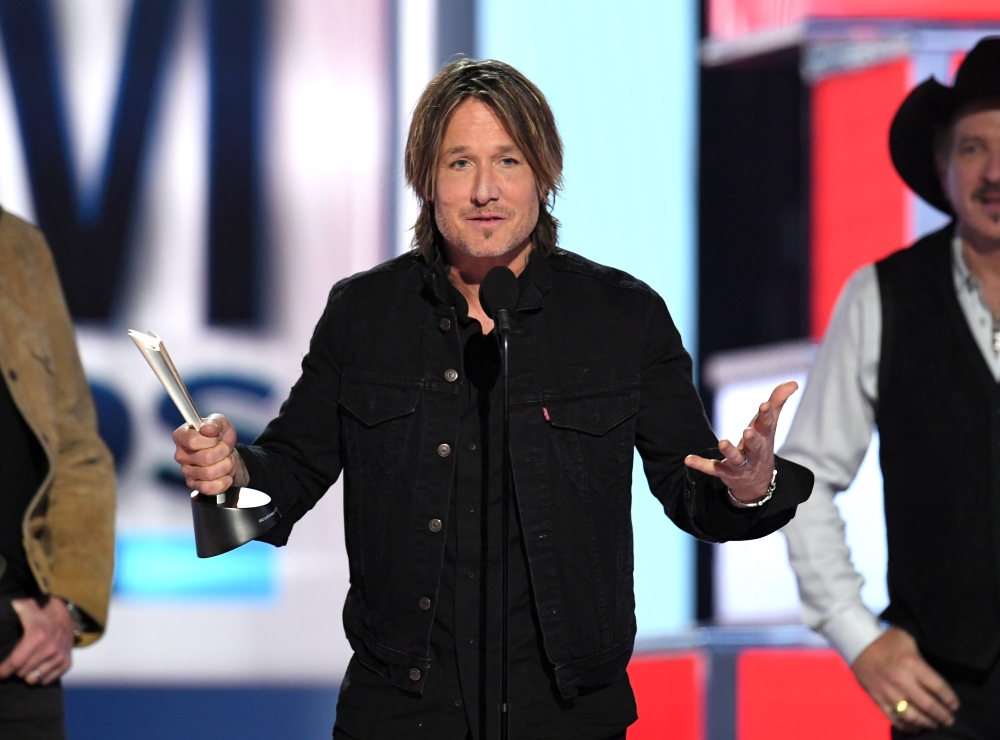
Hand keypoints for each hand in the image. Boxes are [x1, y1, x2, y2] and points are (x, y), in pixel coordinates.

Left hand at [0, 597, 74, 684]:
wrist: (65, 612)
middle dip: (15, 670)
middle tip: (16, 661)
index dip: (3, 670)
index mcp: (37, 636)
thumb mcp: (24, 607)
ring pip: (34, 679)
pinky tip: (38, 666)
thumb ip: (13, 609)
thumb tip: (7, 609)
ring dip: (28, 674)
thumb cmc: (39, 611)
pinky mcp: (67, 662)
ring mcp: (59, 656)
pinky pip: (47, 680)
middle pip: (22, 672)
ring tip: (27, 664)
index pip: (14, 663)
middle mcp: (50, 648)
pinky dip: (41, 676)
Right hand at [173, 413, 247, 494]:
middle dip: (223, 452)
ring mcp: (186, 471)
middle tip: (225, 449)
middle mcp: (180, 455)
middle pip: (206, 458)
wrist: (228, 454)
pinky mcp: (193, 485)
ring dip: (226, 466)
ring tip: (226, 460)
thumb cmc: (220, 438)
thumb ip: (215, 422)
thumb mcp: (222, 424)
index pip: (193, 441)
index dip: (211, 440)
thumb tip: (207, 428)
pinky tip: (226, 476)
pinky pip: (208, 488)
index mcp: (181, 436)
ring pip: (210, 473)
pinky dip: (223, 482)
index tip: (217, 437)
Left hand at [683, 381, 797, 502]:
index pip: (767, 425)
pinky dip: (701, 464)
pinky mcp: (725, 472)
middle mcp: (754, 452)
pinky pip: (712, 469)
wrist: (758, 482)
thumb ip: (778, 402)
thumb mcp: (769, 425)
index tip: (764, 404)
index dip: (767, 414)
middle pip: (755, 446)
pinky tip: (689, 459)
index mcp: (764, 438)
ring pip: (735, 458)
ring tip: (722, 442)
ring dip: (729, 451)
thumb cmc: (762, 445)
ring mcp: (740, 464)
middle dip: (753, 439)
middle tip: (748, 431)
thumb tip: (793, 382)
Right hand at [852, 627, 958, 731]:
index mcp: (912, 664)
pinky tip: (915, 726)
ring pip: (912, 716)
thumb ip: (922, 659)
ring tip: (934, 724)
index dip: (950, 699)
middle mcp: (901, 680)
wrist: (857, 641)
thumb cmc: (886, 639)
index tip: (955, 705)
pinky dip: (907, 726)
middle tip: (949, 719)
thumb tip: (935, 677)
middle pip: (928, 705)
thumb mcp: (908, 640)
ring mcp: (888, 691)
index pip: (938, 687)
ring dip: (927, 723)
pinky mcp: (877, 698)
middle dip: (942, 715)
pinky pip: (894, 718)